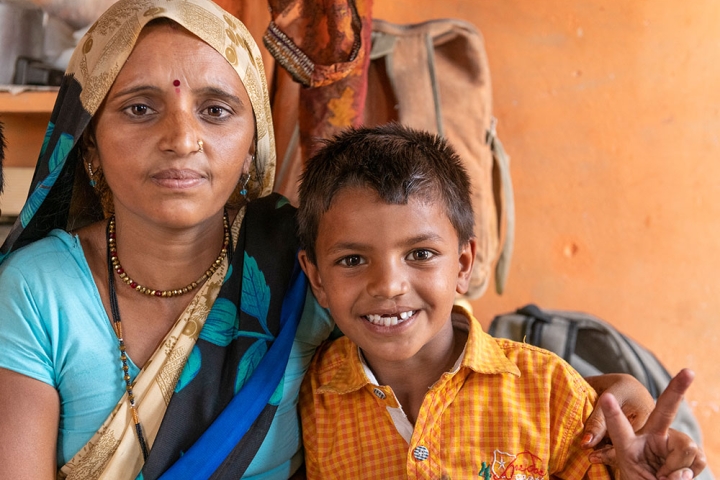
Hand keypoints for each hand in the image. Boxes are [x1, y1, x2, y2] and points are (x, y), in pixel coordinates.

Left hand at [588, 369, 706, 479]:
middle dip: (677, 387)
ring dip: (676, 468)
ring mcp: (673, 442)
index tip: (608, 396)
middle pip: (666, 409)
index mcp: (630, 437)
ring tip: (661, 477)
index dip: (613, 411)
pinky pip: (698, 458)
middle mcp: (654, 433)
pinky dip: (687, 475)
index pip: (619, 423)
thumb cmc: (635, 476)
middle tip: (688, 372)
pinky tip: (676, 477)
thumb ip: (638, 463)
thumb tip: (674, 471)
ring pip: (686, 446)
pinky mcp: (691, 454)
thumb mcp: (626, 467)